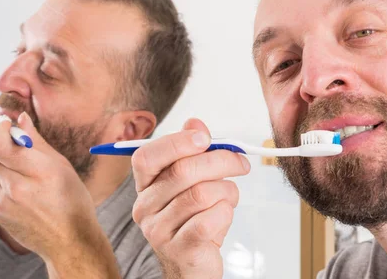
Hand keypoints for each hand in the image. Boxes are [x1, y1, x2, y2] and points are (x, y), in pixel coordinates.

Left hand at [0, 113, 108, 267]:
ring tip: (16, 166)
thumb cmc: (72, 200)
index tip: (6, 123)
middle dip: (1, 142)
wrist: (69, 240)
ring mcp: (3, 203)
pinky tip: (3, 179)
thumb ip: (37, 141)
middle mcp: (17, 188)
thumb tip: (21, 119)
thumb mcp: (62, 166)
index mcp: (40, 172)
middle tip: (16, 144)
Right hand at [132, 118, 250, 278]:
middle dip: (220, 161)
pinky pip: (211, 218)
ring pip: (202, 194)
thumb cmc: (194, 218)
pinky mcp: (181, 249)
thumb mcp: (192, 182)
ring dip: (227, 191)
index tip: (205, 137)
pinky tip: (224, 215)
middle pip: (183, 171)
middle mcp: (145, 207)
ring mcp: (159, 231)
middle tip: (241, 163)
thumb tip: (195, 123)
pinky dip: (226, 212)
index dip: (177, 142)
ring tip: (229, 196)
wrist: (194, 264)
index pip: (147, 156)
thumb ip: (191, 151)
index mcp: (145, 186)